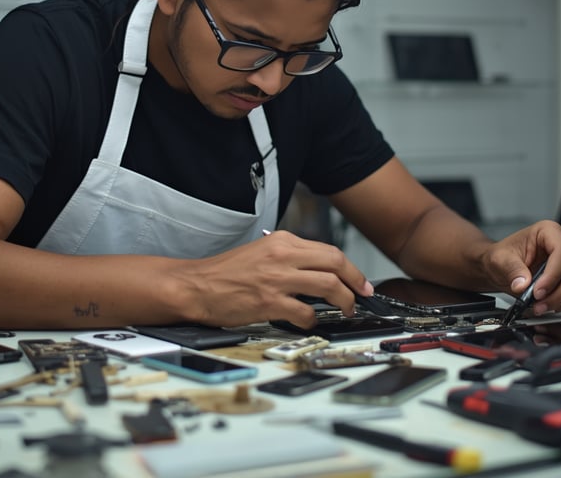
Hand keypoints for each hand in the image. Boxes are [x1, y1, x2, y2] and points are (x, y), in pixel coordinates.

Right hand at [175, 230, 374, 327]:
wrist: (198, 285)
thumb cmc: (226, 272)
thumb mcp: (262, 251)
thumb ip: (291, 257)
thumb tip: (321, 271)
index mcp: (282, 241)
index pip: (329, 250)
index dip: (351, 268)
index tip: (360, 281)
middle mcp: (283, 255)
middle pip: (335, 263)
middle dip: (356, 281)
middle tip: (363, 295)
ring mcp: (277, 279)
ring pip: (328, 286)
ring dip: (344, 301)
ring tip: (345, 310)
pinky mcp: (270, 302)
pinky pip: (306, 312)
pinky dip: (312, 319)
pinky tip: (306, 320)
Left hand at [481, 219, 560, 314]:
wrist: (502, 266)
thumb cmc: (503, 256)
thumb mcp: (500, 259)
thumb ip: (511, 269)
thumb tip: (523, 284)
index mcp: (548, 231)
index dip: (553, 274)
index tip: (538, 291)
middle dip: (559, 292)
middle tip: (539, 303)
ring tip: (540, 307)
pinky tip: (548, 306)